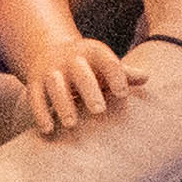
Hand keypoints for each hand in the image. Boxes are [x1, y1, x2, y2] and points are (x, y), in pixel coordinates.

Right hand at [22, 34, 137, 131]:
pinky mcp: (35, 82)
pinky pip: (35, 97)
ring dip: (62, 103)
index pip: (108, 62)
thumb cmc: (89, 67)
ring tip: (71, 124)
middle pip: (81, 73)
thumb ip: (125, 73)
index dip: (116, 76)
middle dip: (89, 90)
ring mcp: (51, 71)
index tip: (123, 95)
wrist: (50, 51)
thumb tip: (147, 77)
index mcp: (93, 53)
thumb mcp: (105, 64)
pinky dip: (40, 113)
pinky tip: (48, 129)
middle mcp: (71, 60)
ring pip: (55, 85)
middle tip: (99, 111)